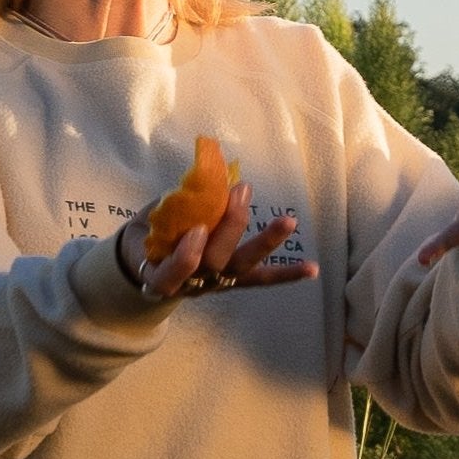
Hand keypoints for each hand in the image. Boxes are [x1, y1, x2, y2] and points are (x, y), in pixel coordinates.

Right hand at [119, 181, 317, 299]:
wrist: (145, 271)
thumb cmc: (146, 240)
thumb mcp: (145, 225)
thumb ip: (170, 209)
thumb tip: (203, 175)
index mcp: (160, 274)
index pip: (172, 273)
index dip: (187, 255)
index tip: (198, 227)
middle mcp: (192, 284)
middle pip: (214, 262)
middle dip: (231, 226)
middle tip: (241, 190)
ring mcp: (216, 284)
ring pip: (243, 267)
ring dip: (266, 242)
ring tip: (288, 221)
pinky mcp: (235, 282)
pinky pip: (261, 279)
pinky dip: (287, 274)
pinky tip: (312, 269)